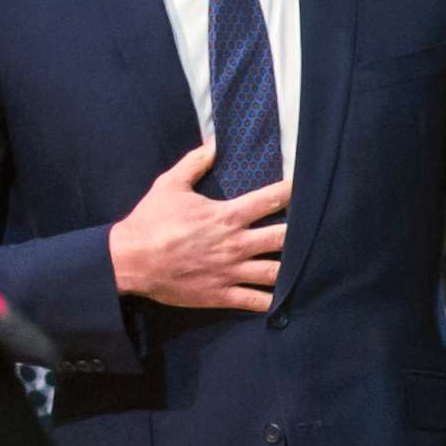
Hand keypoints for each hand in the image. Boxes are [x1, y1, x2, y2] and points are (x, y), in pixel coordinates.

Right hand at [108, 144, 291, 310]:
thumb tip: (214, 144)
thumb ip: (194, 163)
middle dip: (302, 234)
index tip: (307, 188)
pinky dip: (274, 301)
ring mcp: (231, 271)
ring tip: (307, 266)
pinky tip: (284, 298)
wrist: (129, 260)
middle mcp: (235, 244)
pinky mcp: (221, 294)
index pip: (270, 200)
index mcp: (227, 216)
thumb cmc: (150, 221)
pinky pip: (256, 301)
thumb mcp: (169, 184)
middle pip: (283, 238)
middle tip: (316, 231)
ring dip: (293, 269)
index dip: (291, 192)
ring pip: (276, 273)